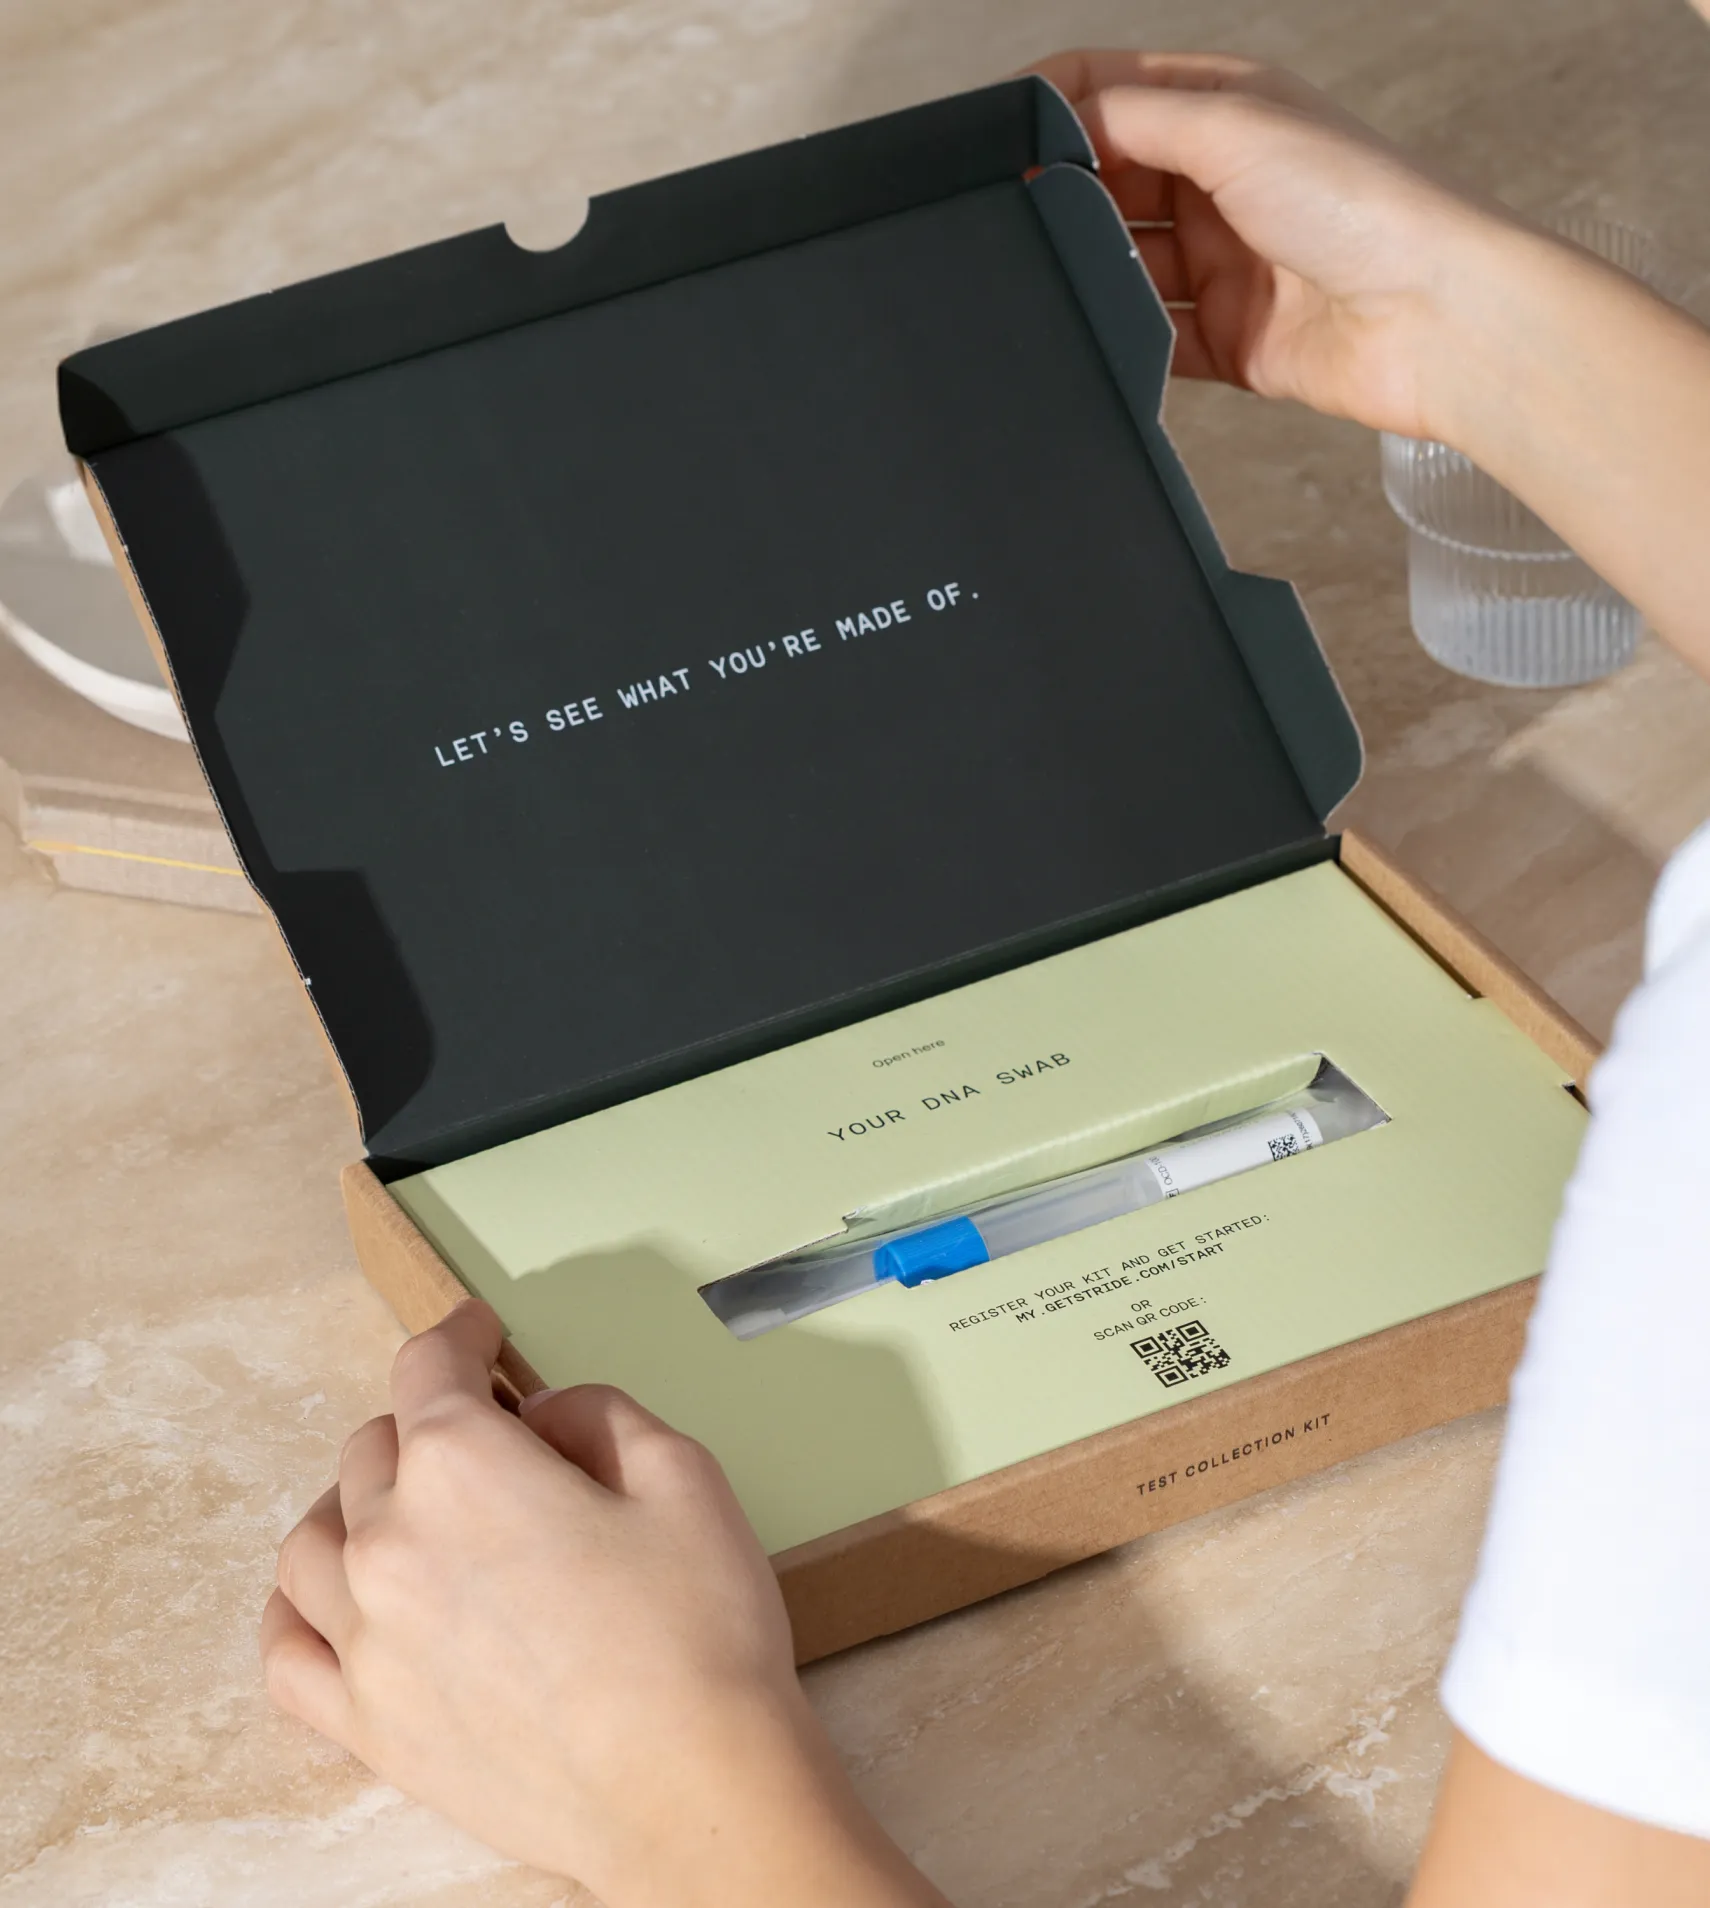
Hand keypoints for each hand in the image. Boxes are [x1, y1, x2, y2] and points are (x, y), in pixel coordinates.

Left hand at [261, 1301, 945, 1907]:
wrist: (692, 1788)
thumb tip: (543, 1418)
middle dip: (429, 1427)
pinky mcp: (368, 1725)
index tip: (474, 1332)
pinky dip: (300, 1613)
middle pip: (376, 1450)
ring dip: (355, 1507)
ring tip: (403, 1513)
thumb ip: (598, 1413)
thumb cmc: (697, 1635)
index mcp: (463, 1465)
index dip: (457, 1335)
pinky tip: (334, 1603)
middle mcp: (392, 1543)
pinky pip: (287, 1653)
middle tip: (484, 1441)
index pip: (429, 1368)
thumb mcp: (681, 1472)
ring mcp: (367, 1640)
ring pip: (314, 1541)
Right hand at [1031, 51, 1520, 439]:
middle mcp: (1221, 182)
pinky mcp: (1227, 341)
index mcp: (1224, 109)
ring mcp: (1222, 264)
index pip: (1111, 90)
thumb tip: (1058, 120)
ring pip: (1123, 265)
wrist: (1434, 318)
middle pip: (1107, 181)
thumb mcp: (1236, 126)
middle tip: (1016, 216)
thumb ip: (1138, 119)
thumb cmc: (1365, 206)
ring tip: (1062, 277)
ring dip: (1091, 271)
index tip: (994, 137)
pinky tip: (1100, 336)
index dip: (1049, 105)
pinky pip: (1152, 342)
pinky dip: (1124, 342)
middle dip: (1062, 195)